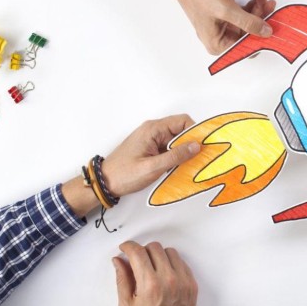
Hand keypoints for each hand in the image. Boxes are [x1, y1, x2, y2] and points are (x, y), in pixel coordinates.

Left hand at [61, 115, 199, 217]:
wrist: (103, 183)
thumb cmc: (124, 174)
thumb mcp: (152, 167)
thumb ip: (175, 156)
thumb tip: (196, 146)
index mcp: (153, 129)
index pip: (182, 122)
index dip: (195, 132)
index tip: (203, 146)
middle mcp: (153, 130)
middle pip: (180, 130)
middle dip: (191, 143)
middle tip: (200, 158)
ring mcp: (151, 139)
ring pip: (175, 140)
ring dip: (183, 151)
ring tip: (190, 165)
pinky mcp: (150, 149)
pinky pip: (168, 148)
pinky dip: (175, 156)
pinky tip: (179, 168)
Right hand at [114, 241, 197, 305]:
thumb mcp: (127, 305)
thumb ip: (123, 279)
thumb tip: (118, 261)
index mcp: (150, 285)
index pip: (138, 253)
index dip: (129, 247)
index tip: (125, 248)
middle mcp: (169, 280)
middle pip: (154, 248)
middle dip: (142, 251)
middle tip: (136, 260)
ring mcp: (183, 281)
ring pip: (170, 252)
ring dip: (158, 256)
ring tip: (150, 268)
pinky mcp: (192, 284)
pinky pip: (182, 262)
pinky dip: (171, 263)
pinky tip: (163, 272)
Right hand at [138, 0, 275, 53]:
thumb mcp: (227, 10)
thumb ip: (249, 23)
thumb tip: (266, 33)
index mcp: (217, 45)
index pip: (247, 48)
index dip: (262, 37)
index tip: (276, 26)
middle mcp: (220, 39)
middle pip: (250, 33)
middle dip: (261, 17)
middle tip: (268, 2)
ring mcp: (222, 26)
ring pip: (248, 21)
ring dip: (258, 8)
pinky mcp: (223, 14)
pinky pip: (242, 13)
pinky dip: (251, 5)